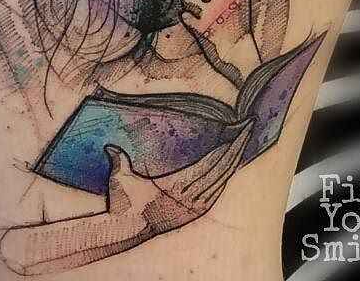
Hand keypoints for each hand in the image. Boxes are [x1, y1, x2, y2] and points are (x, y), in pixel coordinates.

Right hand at [105, 122, 252, 235]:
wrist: (127, 231)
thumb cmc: (124, 205)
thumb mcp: (120, 180)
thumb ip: (118, 160)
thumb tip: (110, 146)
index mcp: (177, 187)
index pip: (209, 164)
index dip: (226, 148)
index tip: (238, 131)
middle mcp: (189, 198)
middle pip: (220, 170)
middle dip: (236, 149)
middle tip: (248, 129)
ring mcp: (193, 208)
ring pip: (221, 182)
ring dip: (233, 162)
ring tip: (244, 144)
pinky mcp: (193, 213)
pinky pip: (215, 194)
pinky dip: (225, 179)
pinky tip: (231, 169)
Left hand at [179, 0, 260, 81]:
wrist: (242, 58)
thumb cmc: (239, 29)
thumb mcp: (240, 4)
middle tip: (199, 1)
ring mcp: (214, 12)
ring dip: (189, 6)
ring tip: (203, 18)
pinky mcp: (201, 27)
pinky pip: (183, 15)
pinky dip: (187, 21)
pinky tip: (200, 29)